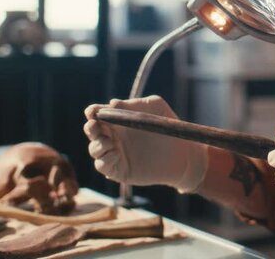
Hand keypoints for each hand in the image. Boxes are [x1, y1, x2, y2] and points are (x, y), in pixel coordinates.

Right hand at [83, 95, 207, 191]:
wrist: (183, 153)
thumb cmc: (168, 127)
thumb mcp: (155, 107)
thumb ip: (135, 104)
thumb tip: (113, 103)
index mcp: (119, 120)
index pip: (97, 114)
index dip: (92, 112)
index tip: (93, 111)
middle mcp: (114, 136)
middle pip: (92, 131)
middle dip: (91, 127)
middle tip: (96, 125)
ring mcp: (115, 153)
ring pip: (94, 149)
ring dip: (97, 144)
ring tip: (109, 142)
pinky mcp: (119, 170)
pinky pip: (102, 166)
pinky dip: (104, 160)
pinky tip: (114, 154)